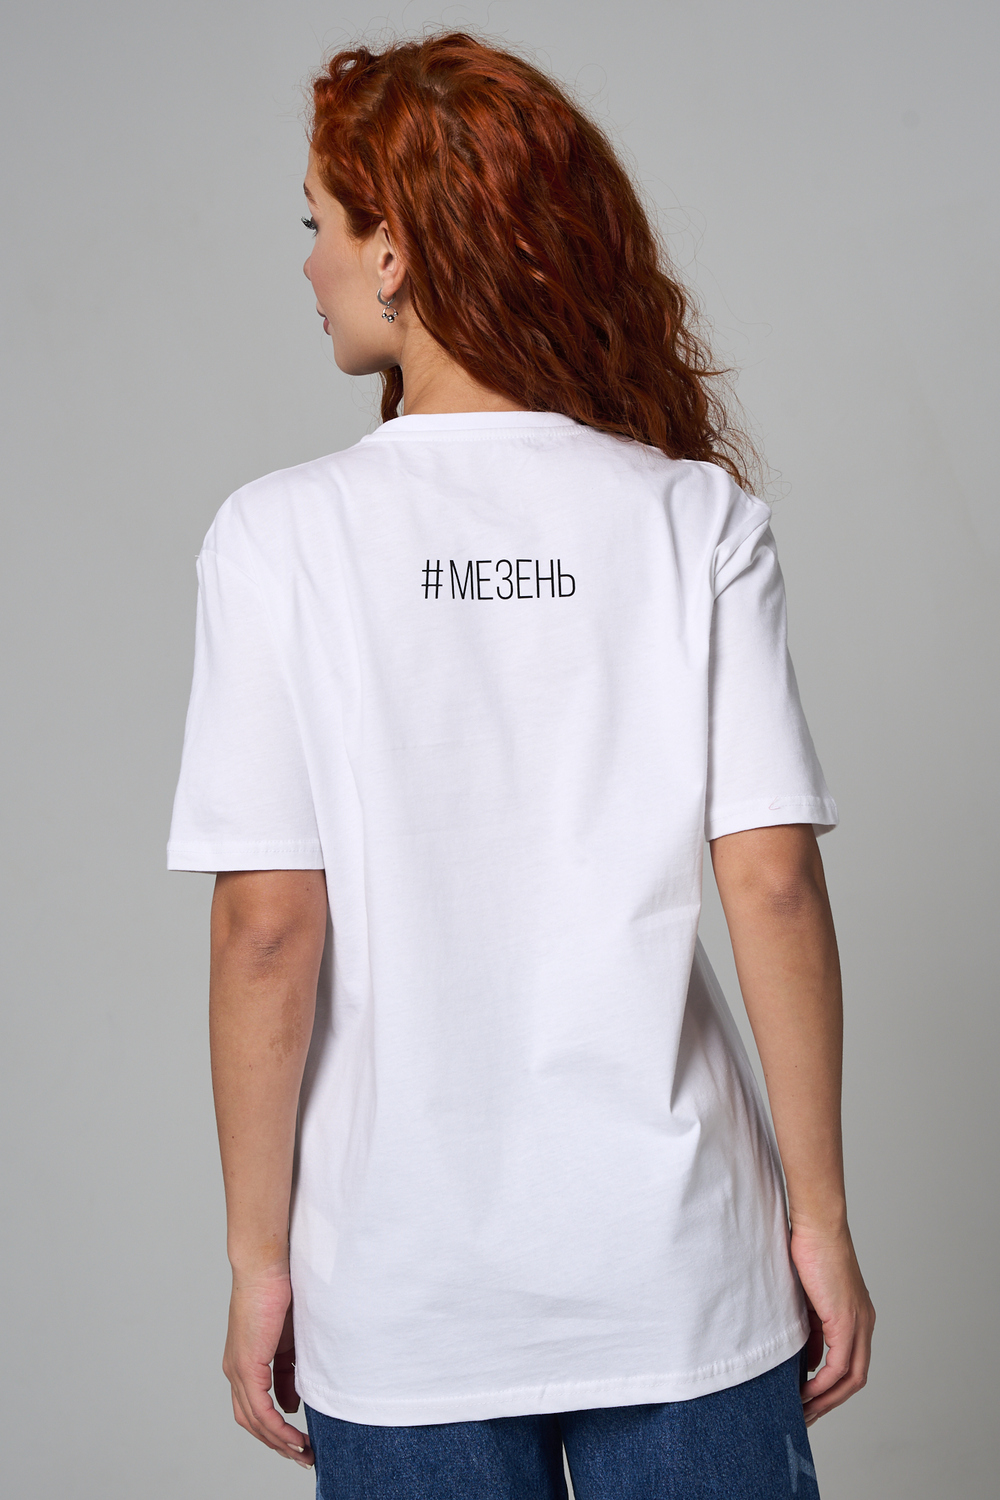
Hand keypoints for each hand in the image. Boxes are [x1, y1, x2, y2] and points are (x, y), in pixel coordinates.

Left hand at [222, 1265, 313, 1467]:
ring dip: (279, 1441)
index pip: (255, 1407)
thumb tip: (291, 1403)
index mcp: (244, 1362)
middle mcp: (236, 1371)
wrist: (265, 1266)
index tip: (297, 1441)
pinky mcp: (246, 1366)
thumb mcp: (288, 1340)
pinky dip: (277, 1427)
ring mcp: (238, 1369)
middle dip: (277, 1443)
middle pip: (251, 1421)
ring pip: (254, 1420)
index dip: (274, 1427)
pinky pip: (260, 1408)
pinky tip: (293, 1436)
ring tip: (303, 1453)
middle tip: (302, 1456)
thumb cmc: (278, 1292)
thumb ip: (288, 1372)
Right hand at [790, 1222, 874, 1425]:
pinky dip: (824, 1383)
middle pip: (856, 1378)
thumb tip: (805, 1358)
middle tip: (808, 1413)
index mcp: (858, 1315)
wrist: (817, 1224)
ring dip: (828, 1398)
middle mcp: (864, 1322)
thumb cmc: (809, 1249)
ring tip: (804, 1410)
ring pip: (852, 1377)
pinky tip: (806, 1390)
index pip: (852, 1363)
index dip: (833, 1385)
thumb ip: (812, 1326)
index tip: (810, 1397)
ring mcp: (858, 1322)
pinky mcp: (846, 1320)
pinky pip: (840, 1365)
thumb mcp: (809, 1296)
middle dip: (831, 1400)